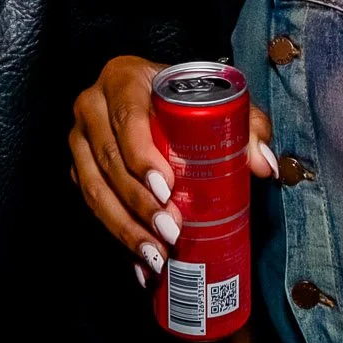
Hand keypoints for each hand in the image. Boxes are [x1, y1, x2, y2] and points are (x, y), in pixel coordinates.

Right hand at [69, 56, 276, 276]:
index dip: (142, 156)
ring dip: (124, 228)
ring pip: (93, 189)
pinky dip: (117, 235)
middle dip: (139, 203)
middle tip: (170, 231)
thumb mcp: (217, 99)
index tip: (168, 189)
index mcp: (122, 79)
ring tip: (156, 256)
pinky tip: (140, 262)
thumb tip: (264, 166)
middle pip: (109, 160)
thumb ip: (246, 126)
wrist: (153, 94)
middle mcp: (92, 106)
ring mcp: (80, 139)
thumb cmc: (185, 97)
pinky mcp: (78, 167)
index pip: (127, 119)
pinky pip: (91, 205)